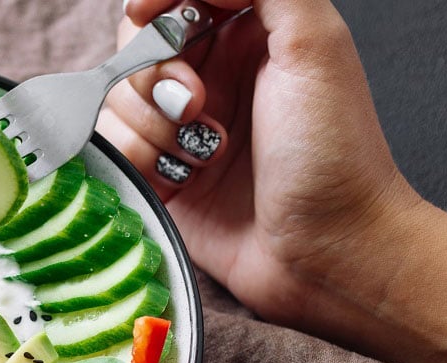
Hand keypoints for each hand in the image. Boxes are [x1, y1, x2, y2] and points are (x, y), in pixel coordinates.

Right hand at [105, 0, 446, 362]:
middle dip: (152, 70)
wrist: (327, 253)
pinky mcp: (160, 174)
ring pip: (116, 96)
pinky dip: (140, 160)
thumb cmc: (332, 153)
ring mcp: (181, 126)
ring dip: (149, 123)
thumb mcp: (314, 42)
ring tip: (202, 152)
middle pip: (134, 42)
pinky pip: (113, 147)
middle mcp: (213, 73)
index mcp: (252, 32)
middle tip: (194, 105)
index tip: (147, 14)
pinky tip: (183, 180)